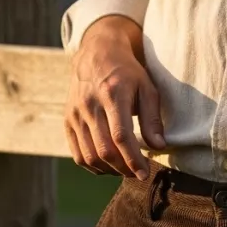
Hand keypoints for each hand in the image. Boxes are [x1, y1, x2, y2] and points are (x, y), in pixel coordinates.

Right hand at [64, 16, 165, 177]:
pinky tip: (108, 166)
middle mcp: (90, 105)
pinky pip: (77, 153)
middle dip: (123, 168)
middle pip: (104, 149)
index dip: (133, 159)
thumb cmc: (127, 73)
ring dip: (109, 170)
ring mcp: (75, 113)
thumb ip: (152, 118)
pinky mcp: (68, 120)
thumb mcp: (147, 88)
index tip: (144, 173)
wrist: (96, 54)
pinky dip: (93, 166)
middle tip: (138, 172)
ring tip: (125, 168)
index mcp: (112, 94)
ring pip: (89, 156)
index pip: (121, 136)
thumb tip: (159, 146)